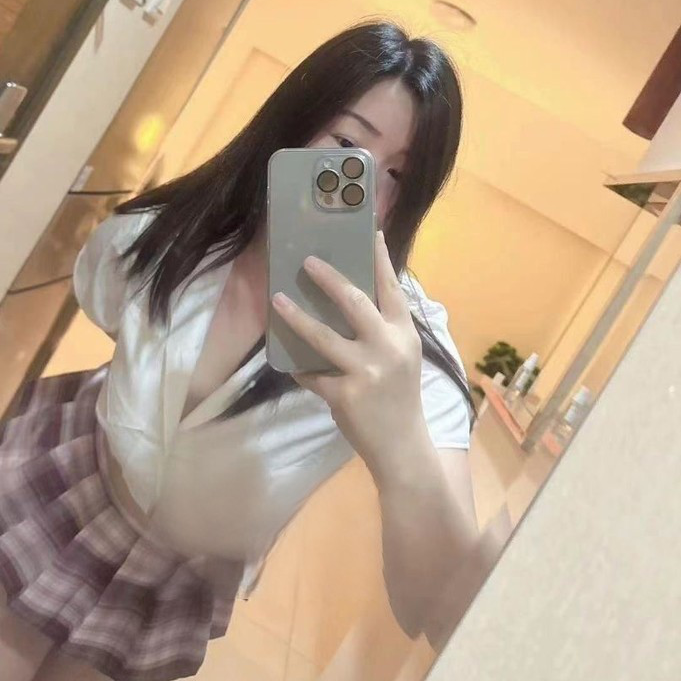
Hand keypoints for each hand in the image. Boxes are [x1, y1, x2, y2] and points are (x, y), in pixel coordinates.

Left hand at [271, 231, 424, 485]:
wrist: (402, 448)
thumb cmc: (400, 397)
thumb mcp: (402, 357)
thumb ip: (383, 330)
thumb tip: (349, 297)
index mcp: (404, 334)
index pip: (391, 289)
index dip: (380, 259)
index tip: (370, 232)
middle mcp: (388, 347)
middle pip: (354, 301)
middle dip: (328, 278)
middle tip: (306, 261)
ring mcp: (366, 371)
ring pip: (323, 335)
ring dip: (296, 316)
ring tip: (276, 300)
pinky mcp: (345, 394)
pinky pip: (312, 373)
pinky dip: (301, 368)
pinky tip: (289, 363)